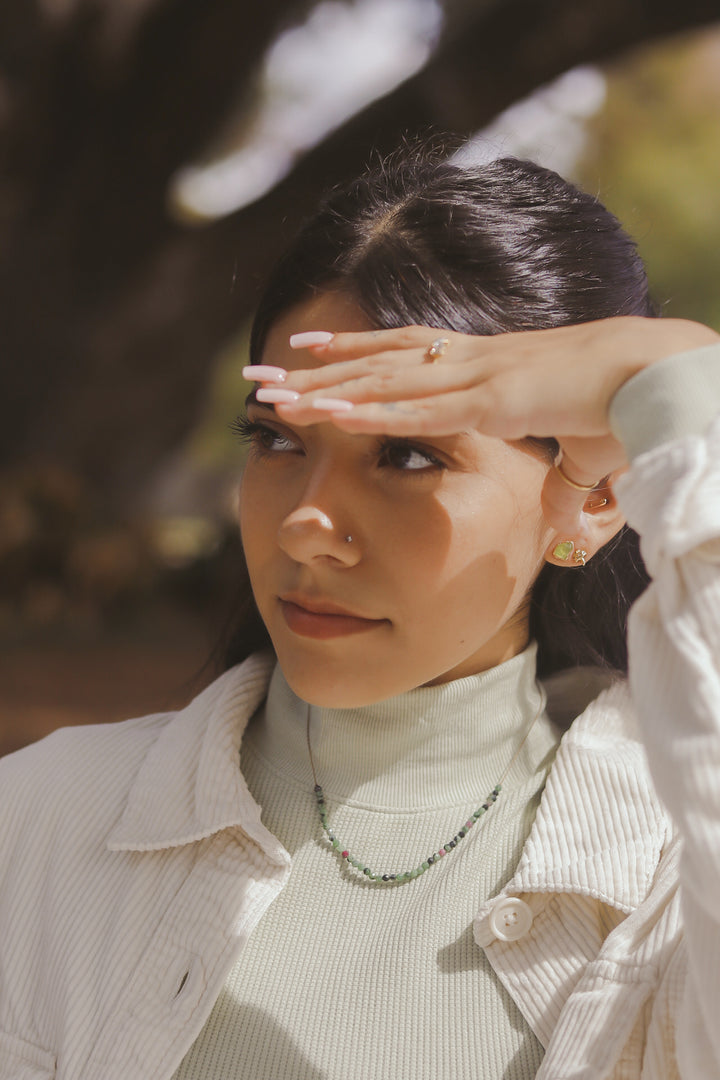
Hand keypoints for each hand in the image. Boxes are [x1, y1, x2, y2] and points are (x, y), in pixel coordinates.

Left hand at [259, 316, 718, 531]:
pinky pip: (417, 410)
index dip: (350, 355)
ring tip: (268, 395)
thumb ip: (561, 490)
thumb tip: (563, 524)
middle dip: (311, 372)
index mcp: (481, 366)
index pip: (401, 354)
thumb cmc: (622, 411)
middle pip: (372, 364)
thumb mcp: (581, 461)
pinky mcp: (490, 400)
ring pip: (381, 384)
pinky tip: (326, 415)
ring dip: (322, 390)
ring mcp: (474, 377)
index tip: (304, 357)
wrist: (655, 378)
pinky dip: (370, 413)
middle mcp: (466, 363)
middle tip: (255, 376)